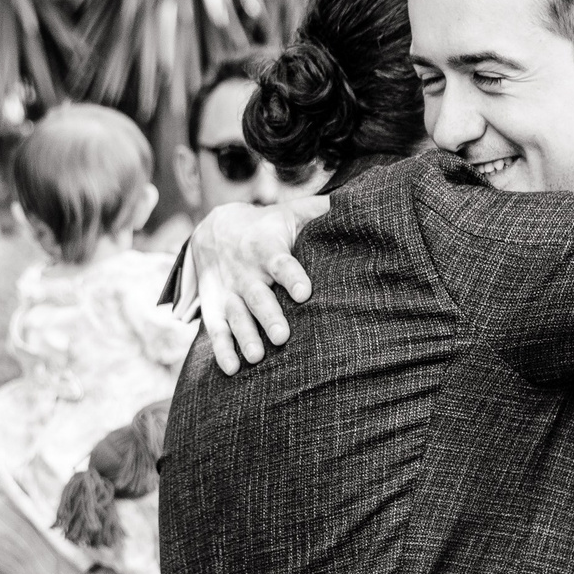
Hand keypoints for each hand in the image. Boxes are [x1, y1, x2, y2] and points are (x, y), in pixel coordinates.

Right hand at [193, 197, 329, 373]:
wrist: (213, 230)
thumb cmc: (267, 227)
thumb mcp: (289, 214)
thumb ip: (319, 212)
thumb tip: (360, 204)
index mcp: (266, 248)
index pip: (280, 262)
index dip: (292, 276)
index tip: (305, 292)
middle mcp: (244, 271)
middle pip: (255, 295)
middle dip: (268, 316)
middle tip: (283, 336)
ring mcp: (227, 291)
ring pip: (234, 315)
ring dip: (244, 336)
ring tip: (257, 357)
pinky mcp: (213, 307)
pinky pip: (215, 330)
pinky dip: (222, 350)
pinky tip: (233, 369)